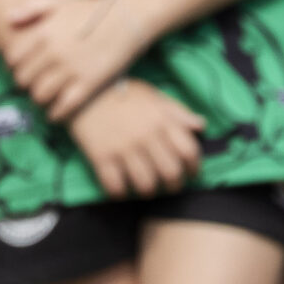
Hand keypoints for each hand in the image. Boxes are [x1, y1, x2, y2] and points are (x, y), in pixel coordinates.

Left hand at [3, 0, 151, 122]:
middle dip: (26, 83)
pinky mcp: (88, 83)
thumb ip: (32, 8)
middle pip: (23, 79)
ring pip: (40, 95)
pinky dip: (56, 113)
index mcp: (43, 32)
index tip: (22, 69)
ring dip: (39, 98)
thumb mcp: (61, 1)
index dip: (15, 66)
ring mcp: (70, 69)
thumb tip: (8, 19)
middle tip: (33, 84)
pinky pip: (63, 106)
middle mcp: (53, 51)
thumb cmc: (94, 8)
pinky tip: (56, 113)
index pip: (13, 58)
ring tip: (45, 97)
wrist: (130, 17)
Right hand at [69, 79, 207, 197]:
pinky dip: (120, 193)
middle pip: (170, 173)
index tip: (189, 172)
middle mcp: (146, 136)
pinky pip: (115, 187)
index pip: (189, 151)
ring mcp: (123, 148)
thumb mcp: (154, 96)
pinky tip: (121, 188)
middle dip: (173, 186)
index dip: (193, 167)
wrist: (83, 90)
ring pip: (145, 185)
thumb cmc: (122, 92)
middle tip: (168, 186)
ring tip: (145, 188)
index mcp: (162, 120)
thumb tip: (200, 125)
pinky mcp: (101, 157)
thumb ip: (178, 112)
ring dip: (148, 192)